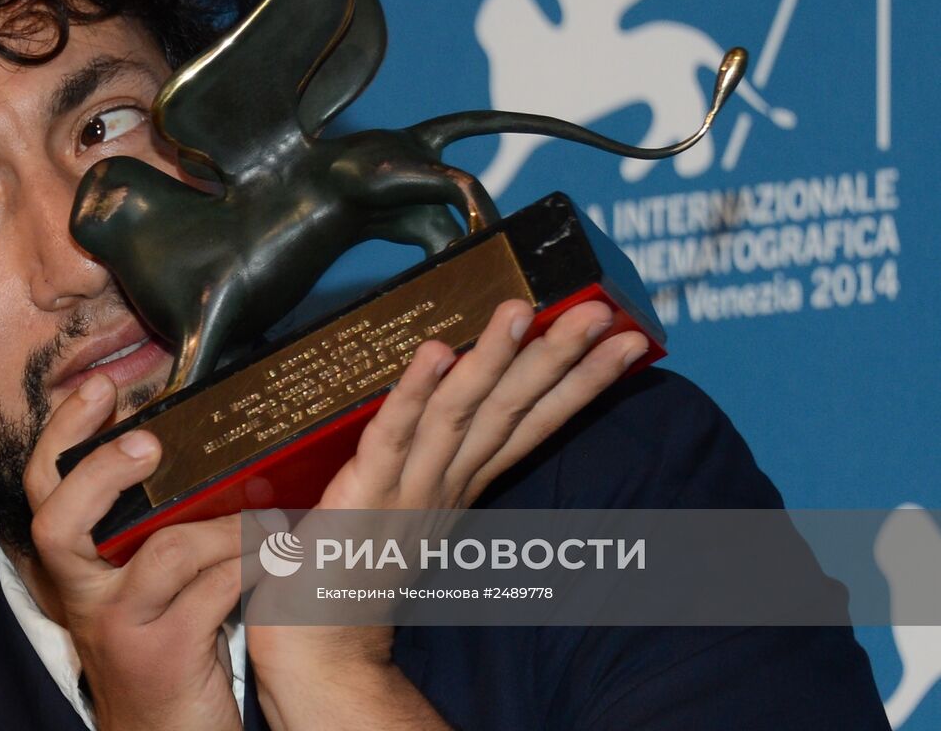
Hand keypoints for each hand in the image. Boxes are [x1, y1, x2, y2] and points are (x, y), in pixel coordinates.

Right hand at [21, 375, 243, 730]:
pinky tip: (281, 555)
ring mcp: (121, 627)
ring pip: (165, 551)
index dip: (63, 436)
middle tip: (152, 440)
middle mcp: (84, 595)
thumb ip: (144, 528)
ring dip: (226, 526)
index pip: (43, 489)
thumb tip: (182, 449)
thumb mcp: (137, 585)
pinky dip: (255, 565)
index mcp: (76, 566)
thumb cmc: (164, 645)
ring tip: (270, 516)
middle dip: (103, 469)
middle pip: (58, 520)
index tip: (98, 387)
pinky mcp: (166, 656)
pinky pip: (213, 592)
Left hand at [248, 298, 646, 729]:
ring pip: (460, 413)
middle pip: (511, 410)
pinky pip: (392, 435)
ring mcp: (408, 488)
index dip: (580, 380)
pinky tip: (436, 352)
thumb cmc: (360, 562)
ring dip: (494, 360)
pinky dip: (414, 393)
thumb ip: (430, 448)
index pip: (532, 420)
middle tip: (598, 311)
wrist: (321, 637)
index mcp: (463, 478)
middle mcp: (447, 480)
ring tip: (522, 311)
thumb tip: (449, 388)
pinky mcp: (362, 494)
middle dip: (558, 358)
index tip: (627, 341)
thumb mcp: (411, 499)